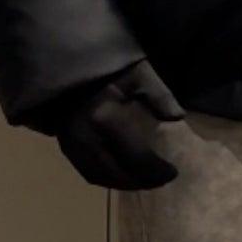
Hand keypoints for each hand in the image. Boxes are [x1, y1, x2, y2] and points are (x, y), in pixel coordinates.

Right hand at [52, 59, 185, 188]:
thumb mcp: (138, 70)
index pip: (137, 158)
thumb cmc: (104, 62)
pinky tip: (118, 173)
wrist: (64, 57)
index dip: (157, 171)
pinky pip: (85, 170)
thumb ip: (159, 95)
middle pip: (118, 174)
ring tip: (142, 180)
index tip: (174, 172)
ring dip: (123, 183)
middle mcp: (87, 138)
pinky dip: (104, 177)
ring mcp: (72, 143)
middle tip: (160, 180)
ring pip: (99, 177)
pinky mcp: (63, 142)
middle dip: (142, 181)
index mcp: (107, 118)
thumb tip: (178, 118)